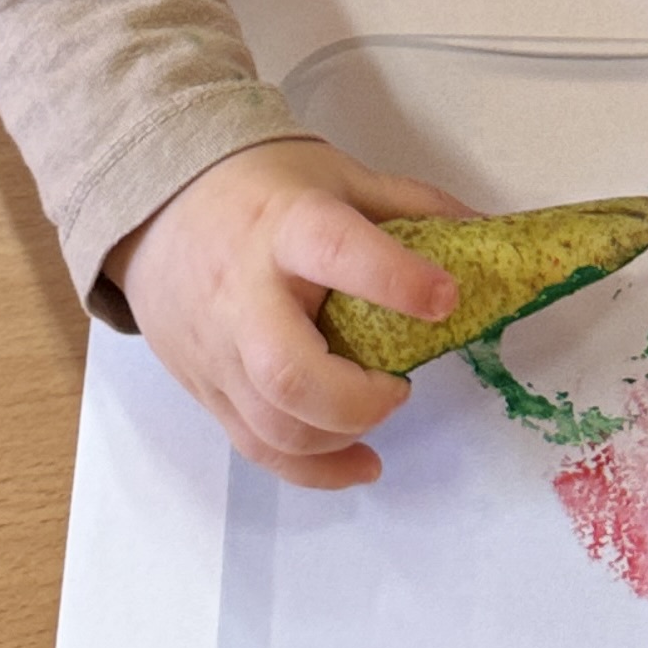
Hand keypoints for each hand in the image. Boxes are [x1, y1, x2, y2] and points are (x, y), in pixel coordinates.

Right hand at [116, 135, 464, 488]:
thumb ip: (412, 206)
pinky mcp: (206, 388)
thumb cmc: (260, 189)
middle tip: (399, 384)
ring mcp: (218, 350)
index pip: (336, 251)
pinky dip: (315, 470)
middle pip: (289, 373)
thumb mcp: (338, 176)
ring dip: (341, 436)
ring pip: (273, 425)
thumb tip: (489, 238)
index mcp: (284, 227)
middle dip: (359, 399)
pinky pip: (256, 447)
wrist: (157, 204)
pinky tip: (360, 464)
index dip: (394, 279)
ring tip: (378, 408)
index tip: (446, 298)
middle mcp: (243, 294)